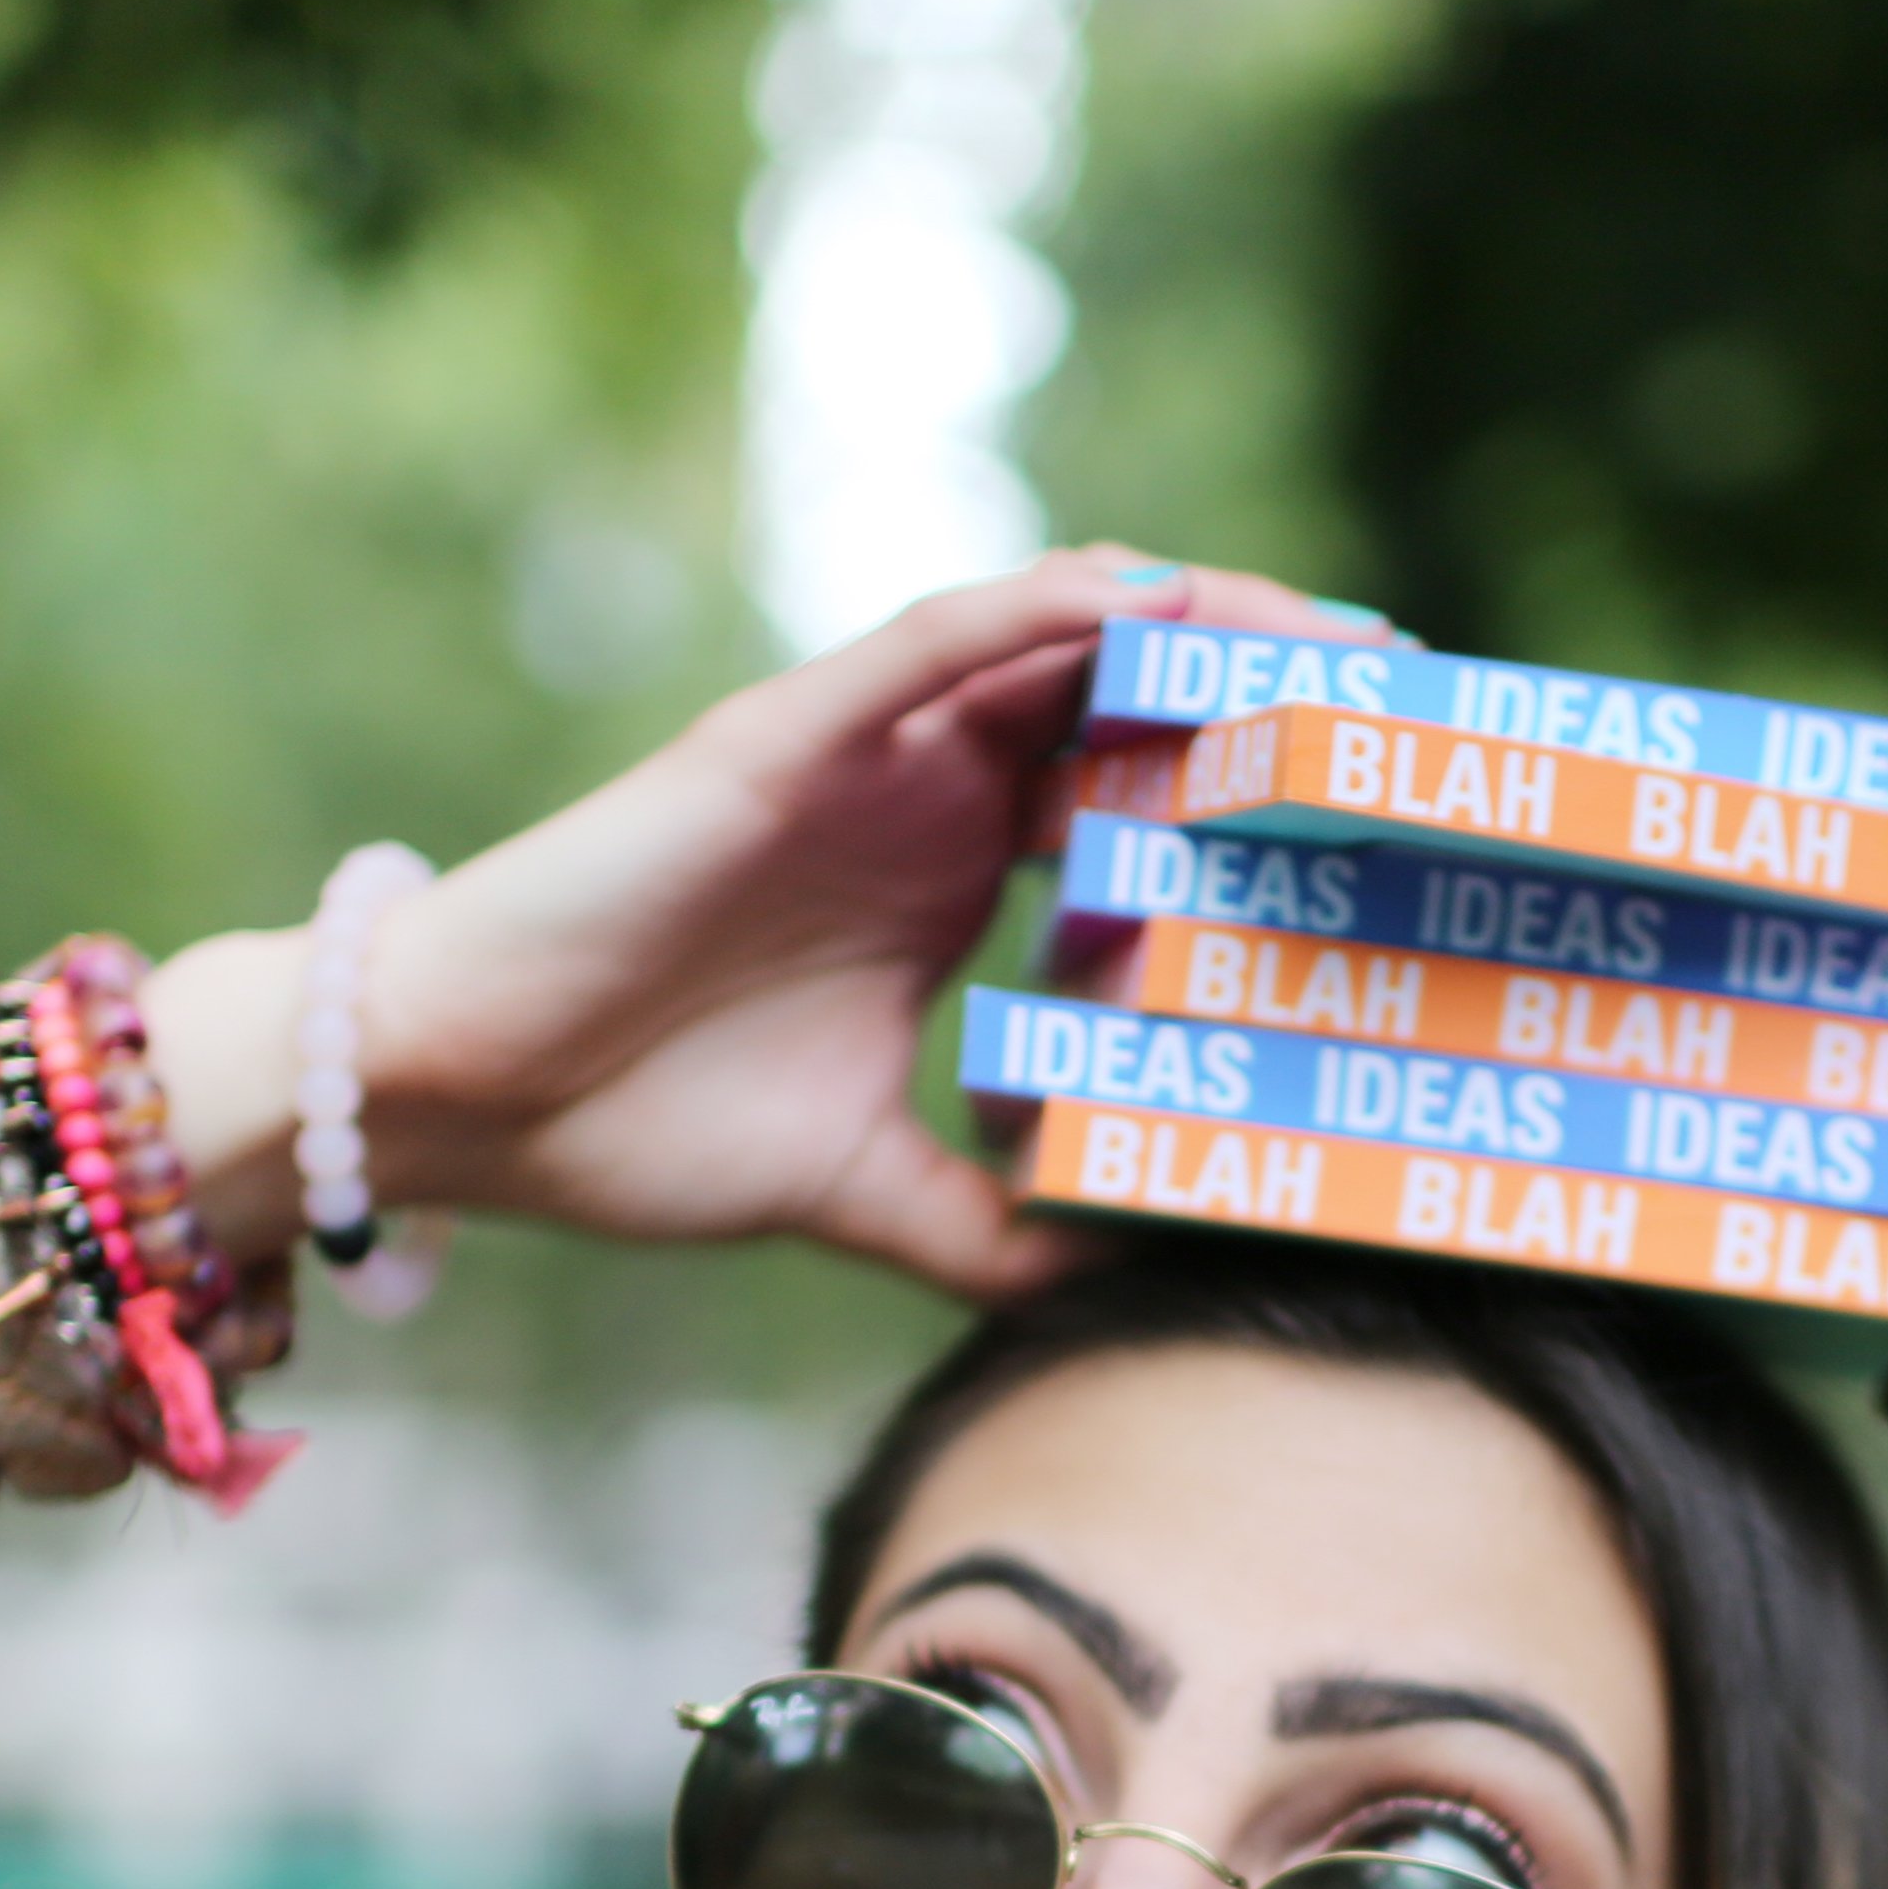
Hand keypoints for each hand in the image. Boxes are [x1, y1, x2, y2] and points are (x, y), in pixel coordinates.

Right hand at [153, 547, 1370, 1297]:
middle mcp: (921, 790)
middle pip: (1131, 694)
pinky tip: (1158, 600)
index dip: (1256, 787)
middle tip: (1419, 710)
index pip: (1134, 794)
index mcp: (948, 873)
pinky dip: (1051, 604)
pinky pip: (939, 638)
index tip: (1389, 817)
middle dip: (1273, 683)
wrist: (468, 1106)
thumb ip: (997, 1230)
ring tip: (1340, 637)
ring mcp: (860, 751)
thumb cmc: (638, 1127)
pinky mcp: (789, 734)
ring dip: (1203, 619)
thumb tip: (1127, 1288)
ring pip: (1061, 635)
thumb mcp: (869, 1194)